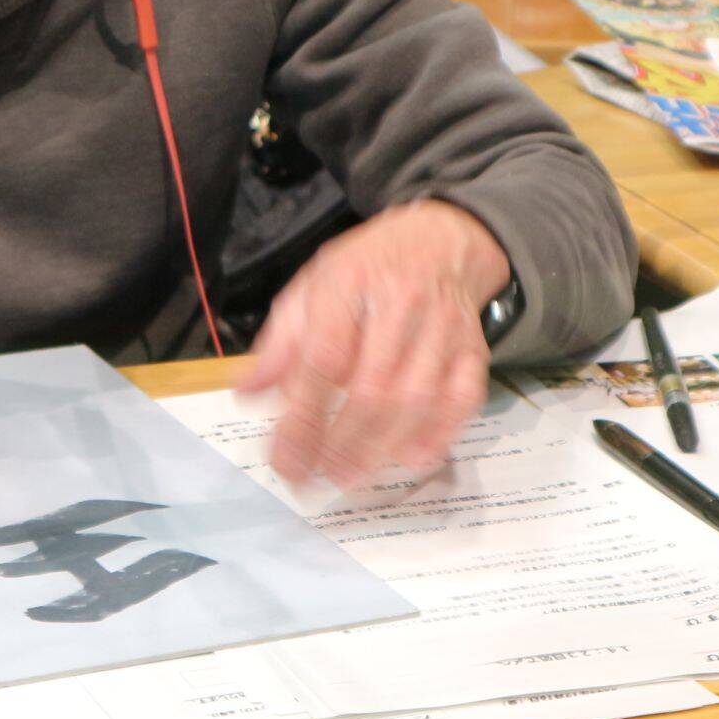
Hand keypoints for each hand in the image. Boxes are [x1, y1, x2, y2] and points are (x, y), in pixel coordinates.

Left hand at [242, 201, 509, 489]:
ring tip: (350, 476)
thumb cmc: (367, 269)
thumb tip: (247, 392)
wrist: (440, 241)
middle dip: (342, 443)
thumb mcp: (310, 288)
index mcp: (349, 284)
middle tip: (316, 477)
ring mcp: (443, 329)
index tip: (284, 456)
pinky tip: (409, 457)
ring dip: (381, 448)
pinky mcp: (472, 350)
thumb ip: (280, 343)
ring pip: (417, 399)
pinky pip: (461, 400)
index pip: (323, 358)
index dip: (302, 415)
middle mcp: (400, 305)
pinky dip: (437, 435)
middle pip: (373, 387)